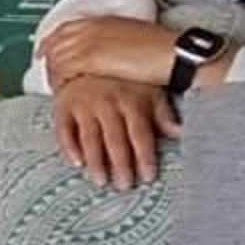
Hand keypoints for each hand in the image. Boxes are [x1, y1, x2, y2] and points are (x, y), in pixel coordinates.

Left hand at [39, 15, 183, 87]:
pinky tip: (63, 92)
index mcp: (102, 20)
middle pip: (56, 41)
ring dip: (54, 73)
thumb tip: (107, 53)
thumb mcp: (134, 38)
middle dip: (50, 59)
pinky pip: (63, 69)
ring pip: (57, 57)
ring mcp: (89, 42)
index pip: (66, 28)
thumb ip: (114, 41)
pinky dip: (59, 81)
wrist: (173, 55)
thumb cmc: (163, 50)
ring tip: (58, 88)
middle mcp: (92, 28)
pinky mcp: (90, 58)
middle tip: (50, 76)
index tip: (45, 52)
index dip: (52, 41)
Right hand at [51, 73, 178, 189]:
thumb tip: (180, 133)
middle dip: (121, 164)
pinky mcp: (64, 107)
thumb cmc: (121, 80)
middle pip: (115, 138)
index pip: (140, 133)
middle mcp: (107, 103)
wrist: (86, 59)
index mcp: (130, 100)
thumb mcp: (148, 91)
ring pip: (90, 137)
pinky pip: (63, 130)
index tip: (148, 176)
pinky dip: (69, 147)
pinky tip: (76, 163)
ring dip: (96, 161)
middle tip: (125, 184)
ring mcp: (84, 105)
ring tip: (102, 181)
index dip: (144, 156)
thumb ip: (163, 114)